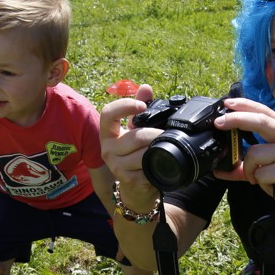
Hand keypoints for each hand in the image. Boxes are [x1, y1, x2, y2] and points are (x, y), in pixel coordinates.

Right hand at [99, 83, 161, 209]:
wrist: (135, 186)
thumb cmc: (134, 153)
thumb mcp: (135, 129)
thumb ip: (139, 108)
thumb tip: (145, 88)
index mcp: (107, 133)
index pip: (108, 114)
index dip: (125, 106)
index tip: (142, 106)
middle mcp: (107, 149)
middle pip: (135, 136)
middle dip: (155, 134)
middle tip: (167, 134)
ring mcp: (116, 166)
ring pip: (143, 153)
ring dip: (158, 150)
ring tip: (165, 148)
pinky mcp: (127, 179)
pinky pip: (147, 167)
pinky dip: (157, 163)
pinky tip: (160, 163)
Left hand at [213, 97, 274, 222]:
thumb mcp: (269, 167)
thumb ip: (246, 165)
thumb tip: (220, 168)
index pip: (264, 111)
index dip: (245, 105)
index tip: (227, 103)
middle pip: (260, 121)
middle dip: (236, 119)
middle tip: (218, 123)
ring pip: (254, 153)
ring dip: (249, 168)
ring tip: (257, 177)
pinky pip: (259, 173)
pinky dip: (258, 180)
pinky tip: (270, 184)